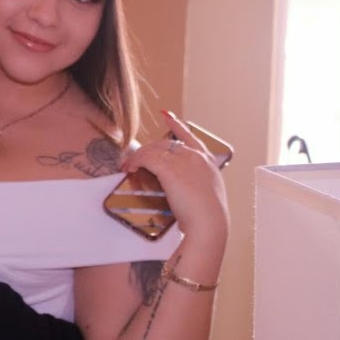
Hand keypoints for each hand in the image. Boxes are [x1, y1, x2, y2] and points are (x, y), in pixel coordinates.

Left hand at [120, 111, 228, 243]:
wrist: (209, 223)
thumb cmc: (209, 217)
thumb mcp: (208, 194)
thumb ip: (197, 184)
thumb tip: (185, 188)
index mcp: (207, 161)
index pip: (190, 136)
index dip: (176, 125)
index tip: (167, 116)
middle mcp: (195, 156)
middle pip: (166, 143)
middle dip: (148, 149)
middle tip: (136, 158)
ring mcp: (183, 161)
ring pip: (154, 149)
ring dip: (139, 156)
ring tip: (130, 165)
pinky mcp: (169, 170)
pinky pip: (147, 158)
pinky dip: (136, 162)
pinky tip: (131, 168)